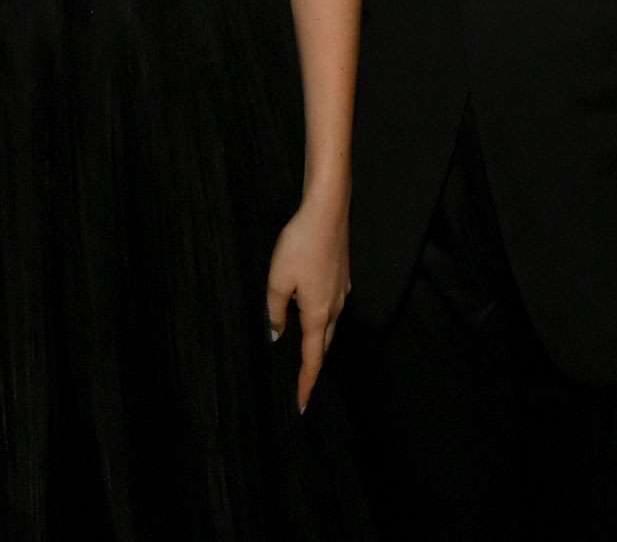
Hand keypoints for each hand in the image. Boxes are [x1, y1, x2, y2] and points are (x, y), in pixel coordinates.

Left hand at [265, 193, 350, 414]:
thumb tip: (276, 333)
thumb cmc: (300, 246)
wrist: (327, 211)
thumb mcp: (277, 280)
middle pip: (324, 345)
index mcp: (317, 313)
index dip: (306, 383)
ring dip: (318, 342)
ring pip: (329, 326)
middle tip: (303, 384)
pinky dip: (322, 320)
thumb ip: (275, 311)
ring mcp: (342, 291)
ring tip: (306, 354)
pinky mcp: (342, 276)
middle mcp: (334, 307)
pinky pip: (332, 308)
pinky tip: (313, 313)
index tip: (301, 406)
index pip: (312, 358)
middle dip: (314, 365)